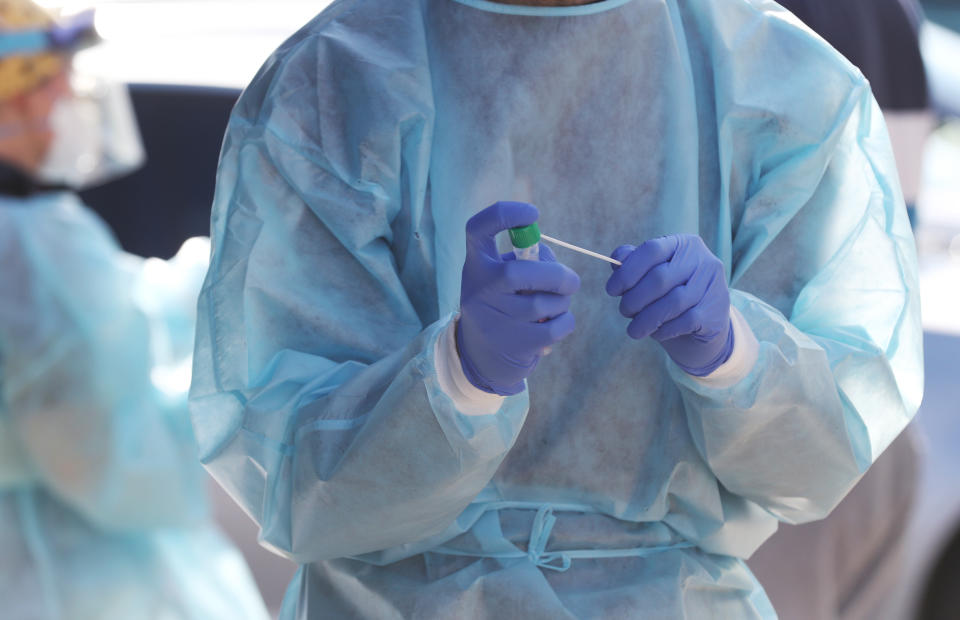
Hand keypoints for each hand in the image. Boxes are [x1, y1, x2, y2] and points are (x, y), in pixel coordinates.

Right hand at [458, 202, 579, 394]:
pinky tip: (557, 322)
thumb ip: (526, 260)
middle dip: (557, 276)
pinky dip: (566, 321)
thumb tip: (551, 261)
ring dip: (562, 301)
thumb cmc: (502, 304)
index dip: (505, 214)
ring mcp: (493, 319)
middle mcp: (479, 290)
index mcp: (476, 265)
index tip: (532, 214)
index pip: (478, 229)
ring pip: (545, 303)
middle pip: (519, 273)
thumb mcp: (500, 279)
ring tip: (556, 305)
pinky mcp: (513, 345)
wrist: (482, 357)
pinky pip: (556, 326)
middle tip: (571, 282)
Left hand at [605, 234, 732, 375]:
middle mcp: (702, 260)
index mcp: (684, 244)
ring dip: (646, 319)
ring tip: (634, 329)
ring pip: (672, 302)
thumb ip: (633, 264)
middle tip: (624, 311)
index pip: (652, 250)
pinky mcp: (715, 311)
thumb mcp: (651, 276)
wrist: (704, 324)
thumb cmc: (670, 294)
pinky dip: (664, 330)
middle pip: (659, 278)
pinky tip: (656, 333)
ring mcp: (713, 285)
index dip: (627, 271)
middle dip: (634, 299)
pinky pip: (685, 321)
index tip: (611, 290)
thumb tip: (617, 259)